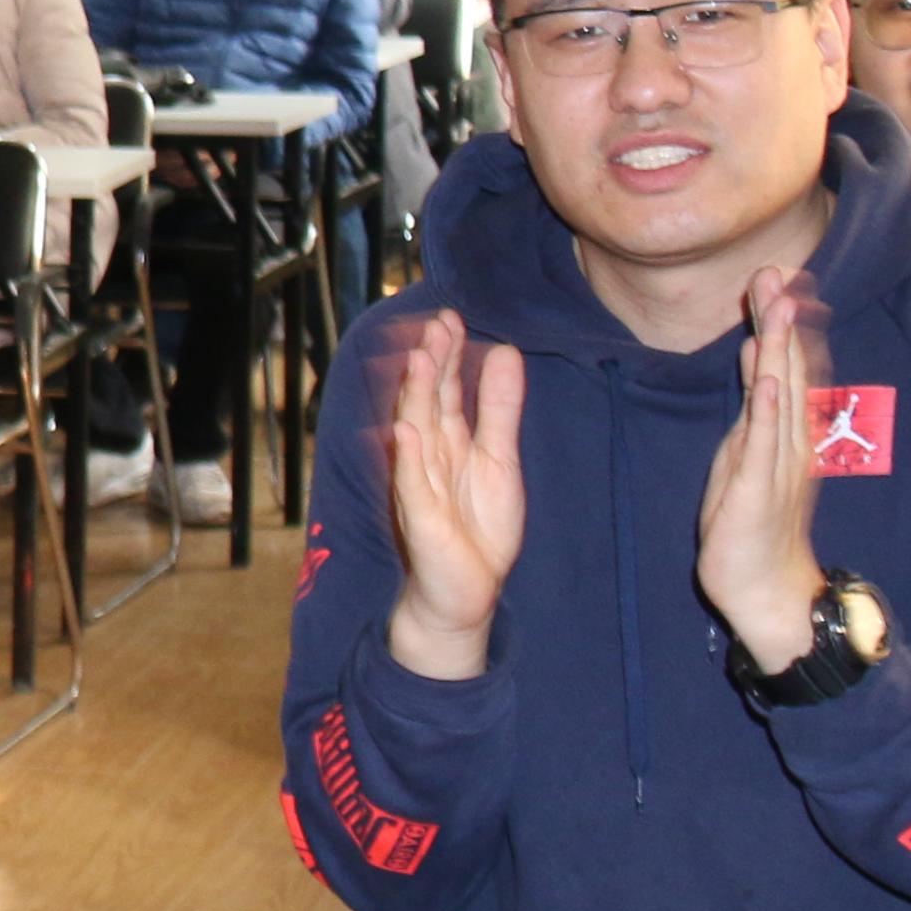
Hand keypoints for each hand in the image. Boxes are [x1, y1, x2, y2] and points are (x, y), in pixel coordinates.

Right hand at [379, 308, 528, 678]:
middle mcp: (427, 457)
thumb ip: (499, 410)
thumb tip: (505, 352)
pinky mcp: (419, 520)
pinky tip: (405, 432)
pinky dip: (407, 459)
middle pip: (427, 402)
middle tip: (438, 323)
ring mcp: (420, 486)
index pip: (444, 389)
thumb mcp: (500, 462)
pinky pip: (411, 485)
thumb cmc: (478, 530)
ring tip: (418, 358)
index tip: (452, 316)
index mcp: (448, 442)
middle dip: (431, 363)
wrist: (462, 594)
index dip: (449, 355)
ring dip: (413, 397)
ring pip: (415, 434)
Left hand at [695, 267, 830, 677]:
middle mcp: (788, 441)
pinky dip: (770, 409)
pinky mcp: (758, 491)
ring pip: (781, 397)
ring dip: (780, 351)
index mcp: (781, 431)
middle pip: (786, 370)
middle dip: (781, 321)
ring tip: (780, 306)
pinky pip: (765, 444)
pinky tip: (772, 378)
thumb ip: (756, 406)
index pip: (781, 366)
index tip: (774, 276)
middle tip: (778, 272)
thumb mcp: (746, 454)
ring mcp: (777, 464)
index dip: (779, 322)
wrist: (767, 589)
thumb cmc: (753, 523)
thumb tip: (759, 356)